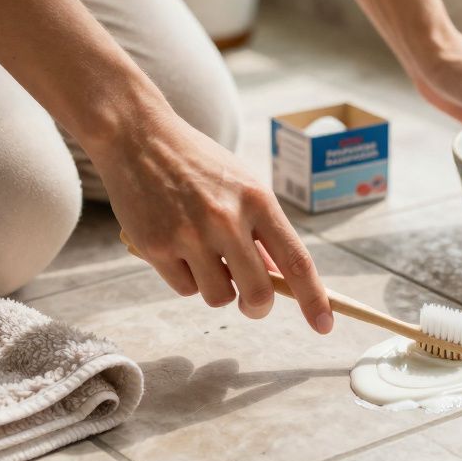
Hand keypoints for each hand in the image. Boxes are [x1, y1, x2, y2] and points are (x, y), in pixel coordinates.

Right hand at [88, 105, 333, 333]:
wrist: (137, 135)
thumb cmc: (197, 162)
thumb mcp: (241, 185)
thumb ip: (261, 230)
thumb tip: (279, 279)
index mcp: (257, 200)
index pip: (296, 260)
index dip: (313, 298)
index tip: (324, 325)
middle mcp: (226, 219)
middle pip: (258, 293)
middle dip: (257, 307)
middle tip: (250, 304)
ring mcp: (189, 234)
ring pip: (219, 297)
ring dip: (217, 289)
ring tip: (203, 256)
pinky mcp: (156, 247)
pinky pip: (185, 289)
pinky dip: (186, 278)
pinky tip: (175, 246)